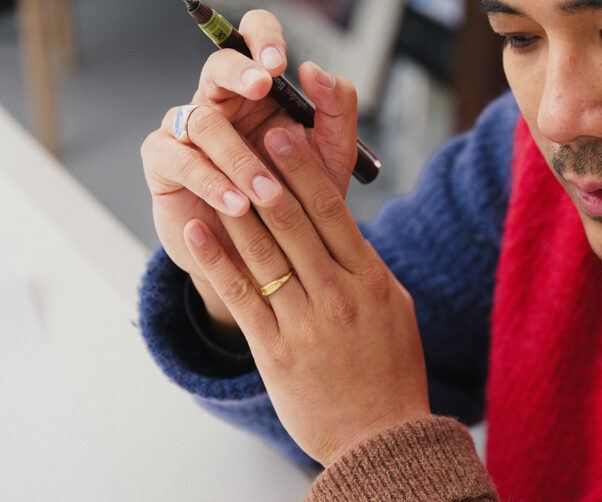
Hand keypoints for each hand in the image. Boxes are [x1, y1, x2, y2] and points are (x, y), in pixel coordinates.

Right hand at [140, 10, 356, 346]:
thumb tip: (316, 70)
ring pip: (202, 120)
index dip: (261, 39)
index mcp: (260, 96)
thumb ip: (335, 113)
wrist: (270, 261)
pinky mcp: (164, 165)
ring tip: (265, 192)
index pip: (253, 44)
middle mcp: (221, 106)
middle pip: (217, 66)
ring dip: (238, 154)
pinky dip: (209, 181)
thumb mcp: (330, 160)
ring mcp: (189, 132)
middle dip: (240, 71)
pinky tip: (236, 203)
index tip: (280, 63)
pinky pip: (177, 158)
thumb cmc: (299, 204)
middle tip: (264, 85)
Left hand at [181, 122, 430, 466]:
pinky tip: (197, 230)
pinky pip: (241, 296)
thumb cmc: (394, 372)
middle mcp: (336, 294)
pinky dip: (216, 260)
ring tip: (214, 167)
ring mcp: (304, 321)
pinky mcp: (275, 350)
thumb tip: (344, 231)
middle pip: (293, 221)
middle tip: (244, 132)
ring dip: (234, 205)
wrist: (382, 440)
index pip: (333, 212)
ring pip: (263, 251)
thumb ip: (368, 269)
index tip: (286, 135)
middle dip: (265, 171)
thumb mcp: (393, 310)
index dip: (305, 170)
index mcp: (369, 280)